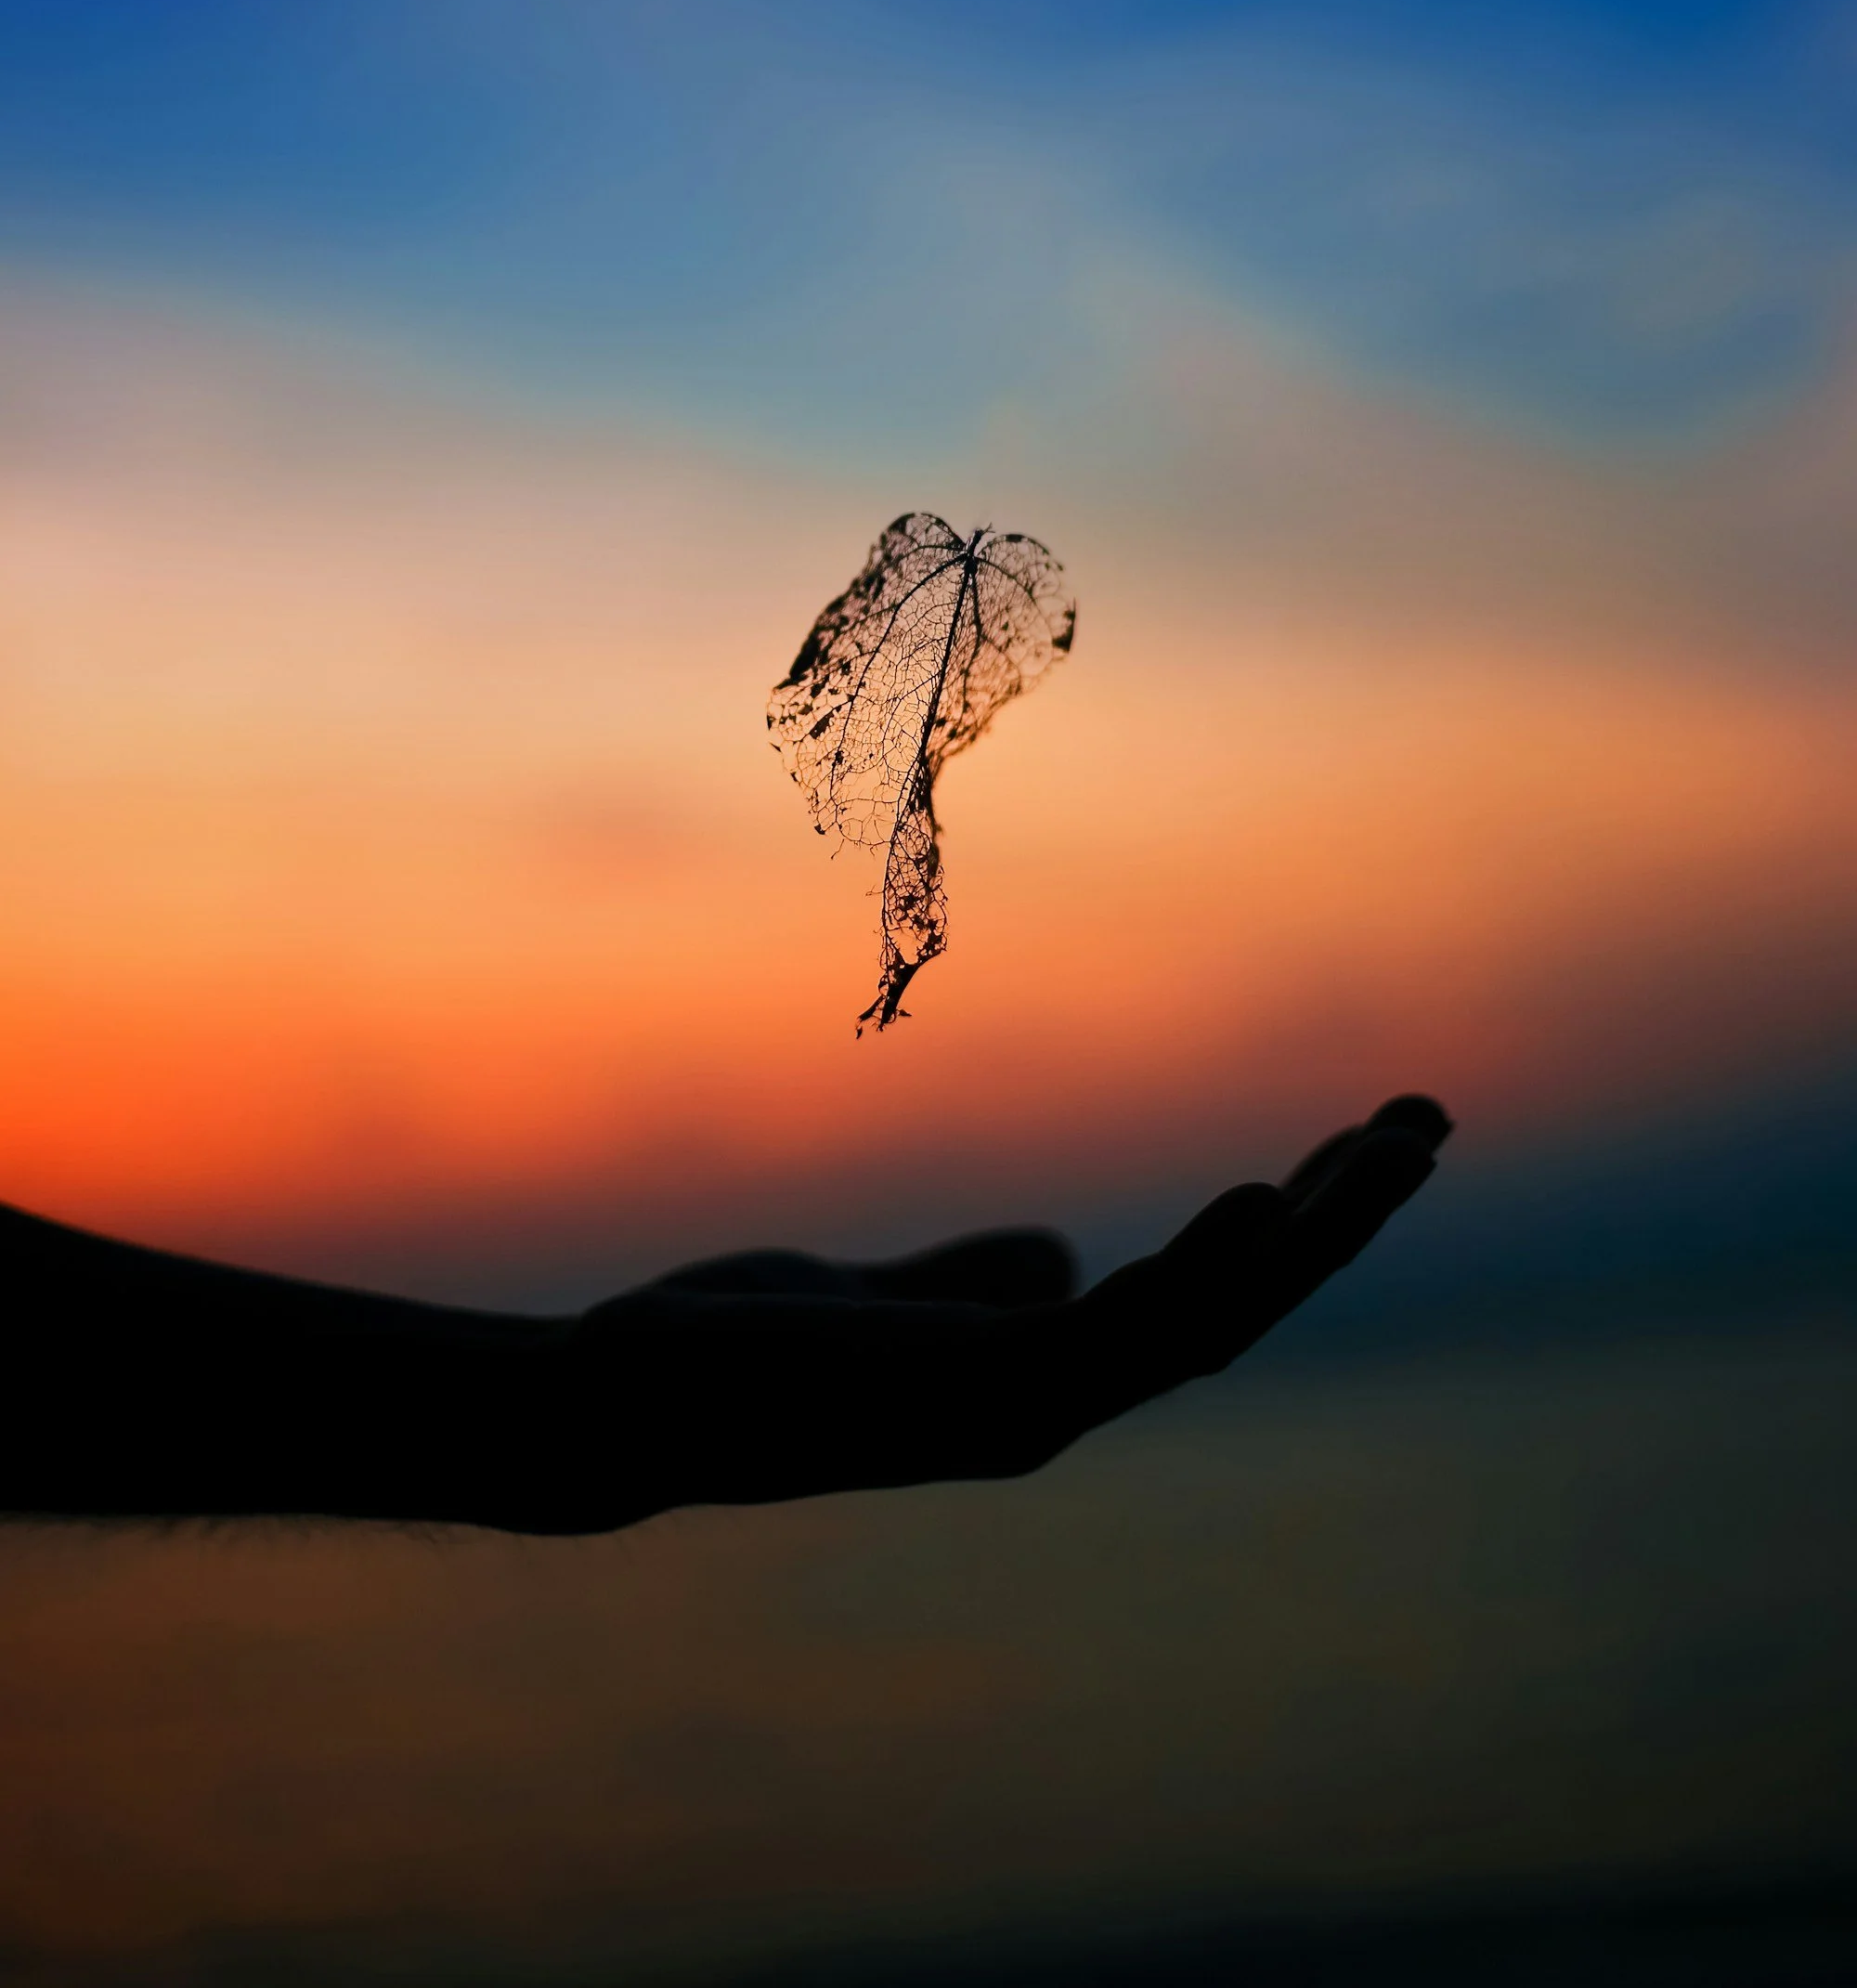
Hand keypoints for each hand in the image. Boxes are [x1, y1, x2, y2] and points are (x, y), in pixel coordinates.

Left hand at [512, 1095, 1451, 1533]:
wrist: (619, 1410)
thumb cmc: (732, 1358)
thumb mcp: (877, 1300)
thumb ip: (972, 1284)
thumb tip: (1067, 1260)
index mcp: (1039, 1376)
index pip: (1202, 1299)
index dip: (1293, 1227)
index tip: (1359, 1145)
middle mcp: (1053, 1405)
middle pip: (1238, 1311)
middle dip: (1338, 1221)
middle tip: (1426, 1120)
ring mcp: (1023, 1414)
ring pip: (1210, 1327)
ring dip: (1309, 1235)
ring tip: (1389, 1143)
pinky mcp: (977, 1403)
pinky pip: (1121, 1339)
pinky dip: (1197, 1271)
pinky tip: (1258, 1198)